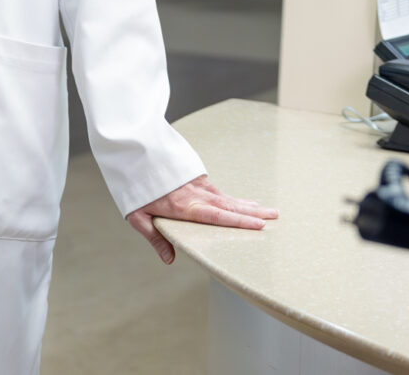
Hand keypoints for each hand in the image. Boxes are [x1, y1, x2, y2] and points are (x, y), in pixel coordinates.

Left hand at [125, 174, 277, 263]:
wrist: (132, 149)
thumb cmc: (133, 186)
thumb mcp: (137, 215)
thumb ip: (154, 237)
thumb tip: (169, 260)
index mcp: (184, 206)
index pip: (217, 216)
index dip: (239, 221)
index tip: (259, 225)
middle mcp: (196, 194)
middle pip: (230, 205)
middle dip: (254, 212)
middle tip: (276, 217)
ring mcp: (198, 184)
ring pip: (228, 197)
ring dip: (248, 205)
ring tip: (269, 210)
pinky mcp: (196, 176)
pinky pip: (220, 191)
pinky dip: (235, 198)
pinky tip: (245, 202)